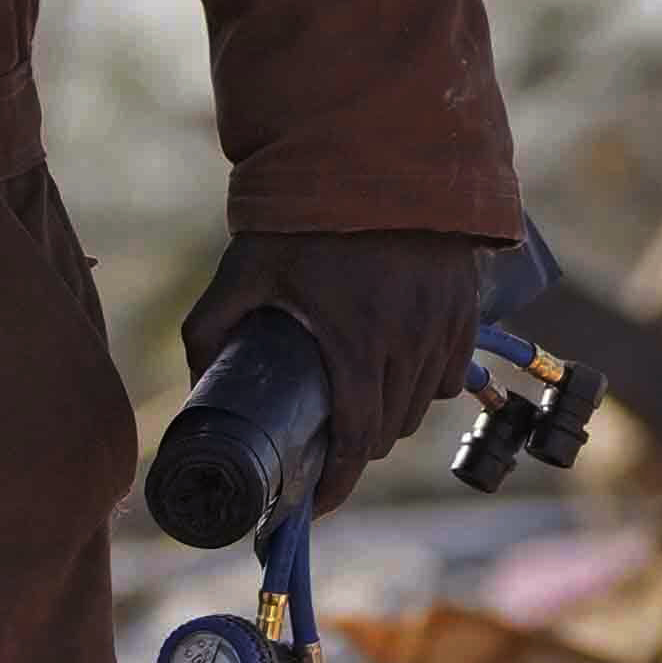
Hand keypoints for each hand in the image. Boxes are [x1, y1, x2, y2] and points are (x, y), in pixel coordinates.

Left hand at [199, 229, 507, 489]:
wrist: (376, 157)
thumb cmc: (302, 216)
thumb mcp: (244, 270)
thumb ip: (209, 326)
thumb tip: (196, 380)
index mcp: (356, 344)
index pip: (354, 441)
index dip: (335, 485)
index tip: (315, 506)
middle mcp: (408, 342)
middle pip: (387, 431)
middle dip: (354, 449)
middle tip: (323, 447)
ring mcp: (442, 326)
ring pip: (421, 406)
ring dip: (389, 418)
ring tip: (357, 410)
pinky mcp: (464, 308)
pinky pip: (450, 373)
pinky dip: (423, 385)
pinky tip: (395, 374)